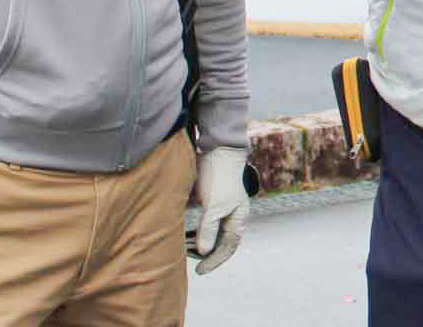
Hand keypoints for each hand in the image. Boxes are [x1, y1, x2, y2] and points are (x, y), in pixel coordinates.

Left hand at [192, 146, 250, 274]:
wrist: (216, 152)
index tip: (200, 271)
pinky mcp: (209, 203)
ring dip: (199, 242)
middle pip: (219, 242)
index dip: (215, 260)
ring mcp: (220, 209)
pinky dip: (194, 232)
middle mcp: (230, 216)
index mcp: (238, 218)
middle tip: (189, 259)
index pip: (228, 247)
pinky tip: (184, 234)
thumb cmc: (220, 179)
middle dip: (206, 253)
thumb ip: (208, 230)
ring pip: (210, 233)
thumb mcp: (214, 206)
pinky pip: (203, 223)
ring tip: (185, 247)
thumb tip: (204, 252)